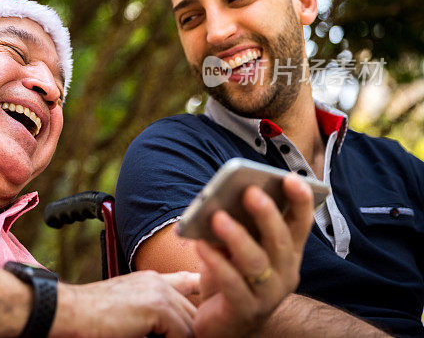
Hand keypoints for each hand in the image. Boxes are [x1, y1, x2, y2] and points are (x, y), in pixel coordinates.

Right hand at [52, 270, 199, 337]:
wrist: (71, 312)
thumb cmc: (92, 317)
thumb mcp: (128, 307)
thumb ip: (152, 312)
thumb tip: (173, 328)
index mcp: (150, 280)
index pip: (188, 282)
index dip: (202, 290)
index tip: (208, 302)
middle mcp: (157, 281)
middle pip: (193, 311)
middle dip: (192, 331)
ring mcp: (158, 292)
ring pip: (191, 325)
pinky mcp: (157, 307)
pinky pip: (182, 333)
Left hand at [192, 174, 313, 336]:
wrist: (223, 325)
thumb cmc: (230, 279)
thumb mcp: (235, 250)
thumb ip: (237, 227)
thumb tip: (222, 197)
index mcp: (287, 254)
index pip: (300, 224)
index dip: (299, 201)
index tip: (291, 178)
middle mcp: (284, 273)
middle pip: (280, 240)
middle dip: (266, 214)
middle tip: (249, 191)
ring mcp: (268, 295)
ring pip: (256, 262)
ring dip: (237, 236)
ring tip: (217, 216)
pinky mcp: (245, 311)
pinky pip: (232, 284)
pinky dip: (216, 262)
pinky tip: (200, 245)